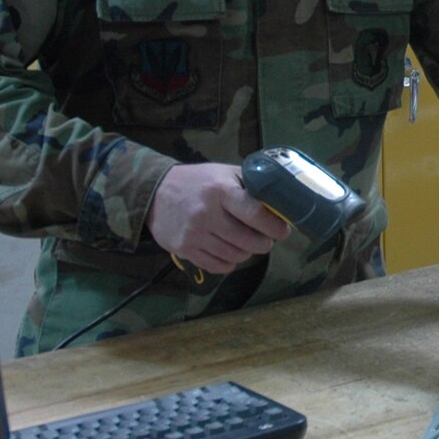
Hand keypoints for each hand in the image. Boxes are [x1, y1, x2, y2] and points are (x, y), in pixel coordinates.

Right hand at [146, 163, 289, 275]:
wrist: (154, 192)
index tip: (283, 231)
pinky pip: (218, 266)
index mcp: (221, 191)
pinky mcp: (184, 250)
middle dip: (264, 243)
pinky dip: (230, 262)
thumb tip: (278, 202)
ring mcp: (194, 235)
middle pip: (248, 241)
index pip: (255, 214)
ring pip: (235, 256)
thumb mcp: (223, 173)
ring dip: (247, 253)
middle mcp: (207, 214)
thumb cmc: (197, 181)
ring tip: (247, 244)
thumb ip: (249, 185)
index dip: (274, 227)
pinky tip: (230, 252)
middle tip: (266, 239)